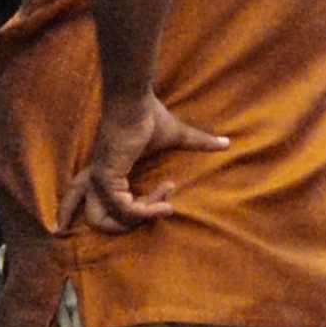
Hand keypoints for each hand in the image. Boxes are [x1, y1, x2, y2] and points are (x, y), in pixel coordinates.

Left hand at [79, 89, 234, 231]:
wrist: (135, 102)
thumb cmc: (149, 115)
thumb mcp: (177, 136)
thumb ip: (199, 143)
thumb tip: (226, 143)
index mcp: (108, 173)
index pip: (103, 205)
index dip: (133, 209)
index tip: (168, 188)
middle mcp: (99, 181)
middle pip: (98, 221)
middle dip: (131, 225)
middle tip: (161, 208)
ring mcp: (100, 181)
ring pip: (114, 221)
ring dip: (146, 217)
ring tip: (167, 204)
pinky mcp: (106, 179)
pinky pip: (126, 210)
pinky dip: (147, 212)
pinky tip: (165, 204)